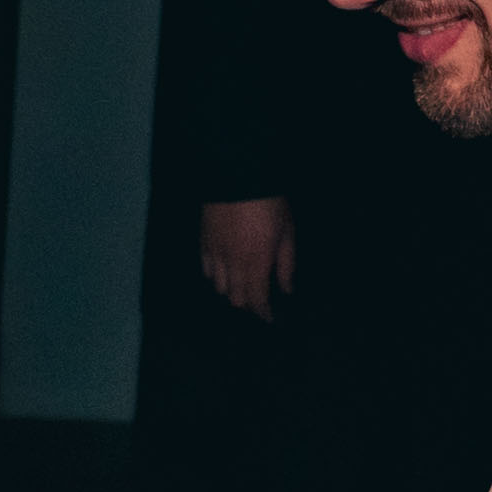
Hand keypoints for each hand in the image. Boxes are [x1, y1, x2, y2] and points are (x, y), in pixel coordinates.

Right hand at [199, 197, 295, 320]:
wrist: (236, 173)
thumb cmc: (268, 201)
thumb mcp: (287, 230)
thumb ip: (286, 263)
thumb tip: (286, 289)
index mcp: (257, 261)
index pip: (257, 299)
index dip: (263, 313)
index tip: (270, 318)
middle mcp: (234, 262)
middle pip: (236, 298)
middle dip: (249, 305)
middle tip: (259, 303)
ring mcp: (216, 252)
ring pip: (219, 287)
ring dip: (232, 291)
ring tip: (243, 288)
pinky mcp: (204, 241)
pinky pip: (206, 269)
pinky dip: (215, 277)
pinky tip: (224, 274)